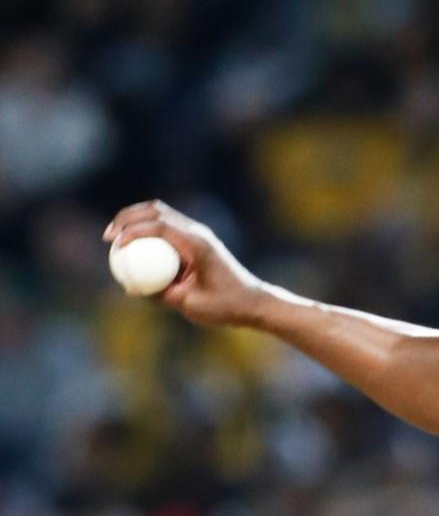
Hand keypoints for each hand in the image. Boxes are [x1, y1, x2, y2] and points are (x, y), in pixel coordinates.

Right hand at [102, 200, 267, 326]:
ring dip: (136, 220)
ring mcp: (198, 235)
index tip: (115, 244)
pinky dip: (148, 232)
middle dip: (128, 217)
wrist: (252, 302)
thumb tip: (131, 288)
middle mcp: (198, 233)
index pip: (160, 225)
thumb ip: (160, 294)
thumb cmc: (225, 305)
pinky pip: (167, 230)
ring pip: (161, 214)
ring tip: (115, 237)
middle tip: (109, 236)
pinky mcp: (197, 241)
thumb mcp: (189, 304)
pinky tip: (133, 248)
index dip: (133, 231)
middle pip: (157, 210)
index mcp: (198, 244)